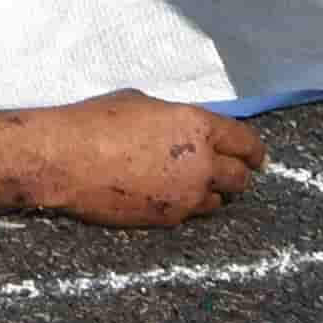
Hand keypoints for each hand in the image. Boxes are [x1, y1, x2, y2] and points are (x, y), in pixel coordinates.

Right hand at [28, 91, 265, 227]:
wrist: (66, 159)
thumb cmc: (97, 120)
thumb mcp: (141, 104)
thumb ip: (173, 119)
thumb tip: (182, 129)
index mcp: (198, 127)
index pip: (245, 142)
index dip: (253, 150)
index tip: (256, 156)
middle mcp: (201, 164)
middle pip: (239, 178)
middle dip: (237, 174)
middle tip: (230, 171)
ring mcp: (187, 196)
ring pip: (219, 201)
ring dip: (213, 192)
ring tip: (196, 185)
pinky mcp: (168, 218)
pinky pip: (190, 214)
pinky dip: (187, 205)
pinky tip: (168, 195)